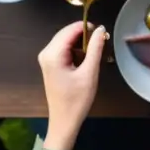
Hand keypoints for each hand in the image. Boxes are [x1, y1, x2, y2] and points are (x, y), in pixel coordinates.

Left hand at [38, 21, 104, 149]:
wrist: (64, 121)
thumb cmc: (77, 99)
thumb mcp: (90, 73)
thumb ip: (95, 48)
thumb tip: (101, 28)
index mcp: (53, 54)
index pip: (71, 30)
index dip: (88, 27)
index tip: (103, 33)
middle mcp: (46, 53)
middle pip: (67, 33)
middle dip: (84, 34)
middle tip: (102, 41)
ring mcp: (46, 58)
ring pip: (66, 39)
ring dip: (81, 42)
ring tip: (96, 51)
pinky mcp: (50, 63)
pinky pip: (64, 48)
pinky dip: (76, 49)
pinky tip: (86, 58)